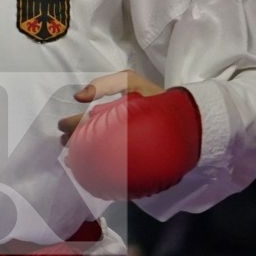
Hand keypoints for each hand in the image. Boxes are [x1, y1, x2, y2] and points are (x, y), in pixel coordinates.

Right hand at [60, 70, 202, 199]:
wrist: (192, 118)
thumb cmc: (158, 99)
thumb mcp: (130, 81)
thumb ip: (105, 84)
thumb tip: (79, 97)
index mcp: (114, 113)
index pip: (89, 119)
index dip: (74, 124)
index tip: (63, 130)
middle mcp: (119, 129)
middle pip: (93, 136)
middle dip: (75, 140)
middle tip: (66, 145)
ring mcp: (128, 146)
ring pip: (101, 151)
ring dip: (84, 154)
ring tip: (75, 159)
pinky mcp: (138, 161)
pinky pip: (116, 167)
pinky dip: (104, 168)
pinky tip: (95, 173)